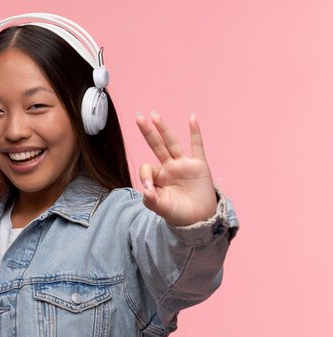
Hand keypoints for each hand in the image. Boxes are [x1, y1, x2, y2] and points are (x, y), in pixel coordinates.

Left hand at [135, 111, 216, 225]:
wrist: (199, 220)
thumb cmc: (178, 214)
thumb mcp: (161, 208)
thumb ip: (150, 200)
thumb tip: (145, 189)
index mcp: (158, 177)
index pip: (147, 168)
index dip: (145, 176)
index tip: (148, 188)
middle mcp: (169, 167)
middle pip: (156, 146)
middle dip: (147, 132)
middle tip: (138, 117)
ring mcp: (184, 165)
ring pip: (171, 143)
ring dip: (163, 129)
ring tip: (154, 115)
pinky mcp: (199, 166)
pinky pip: (197, 146)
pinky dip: (195, 133)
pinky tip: (192, 118)